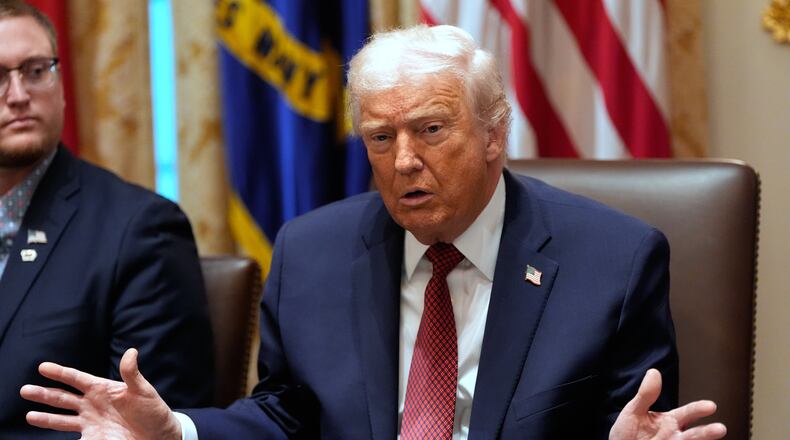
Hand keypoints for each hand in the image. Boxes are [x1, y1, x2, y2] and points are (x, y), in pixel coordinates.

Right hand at [20, 348, 180, 439]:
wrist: (159, 435)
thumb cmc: (153, 410)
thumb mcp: (144, 390)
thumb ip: (132, 373)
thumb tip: (131, 351)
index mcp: (102, 388)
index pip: (76, 378)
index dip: (60, 373)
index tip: (42, 367)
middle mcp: (92, 405)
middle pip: (63, 398)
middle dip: (44, 394)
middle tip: (25, 390)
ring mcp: (91, 422)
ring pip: (62, 419)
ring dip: (45, 417)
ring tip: (28, 415)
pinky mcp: (93, 438)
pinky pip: (73, 438)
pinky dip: (60, 437)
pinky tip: (48, 435)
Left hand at [610, 369, 726, 439]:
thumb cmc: (627, 432)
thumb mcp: (634, 411)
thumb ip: (646, 394)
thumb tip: (654, 372)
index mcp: (670, 421)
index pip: (688, 414)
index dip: (698, 409)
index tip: (711, 406)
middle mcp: (675, 436)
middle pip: (694, 434)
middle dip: (707, 432)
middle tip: (720, 429)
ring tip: (715, 433)